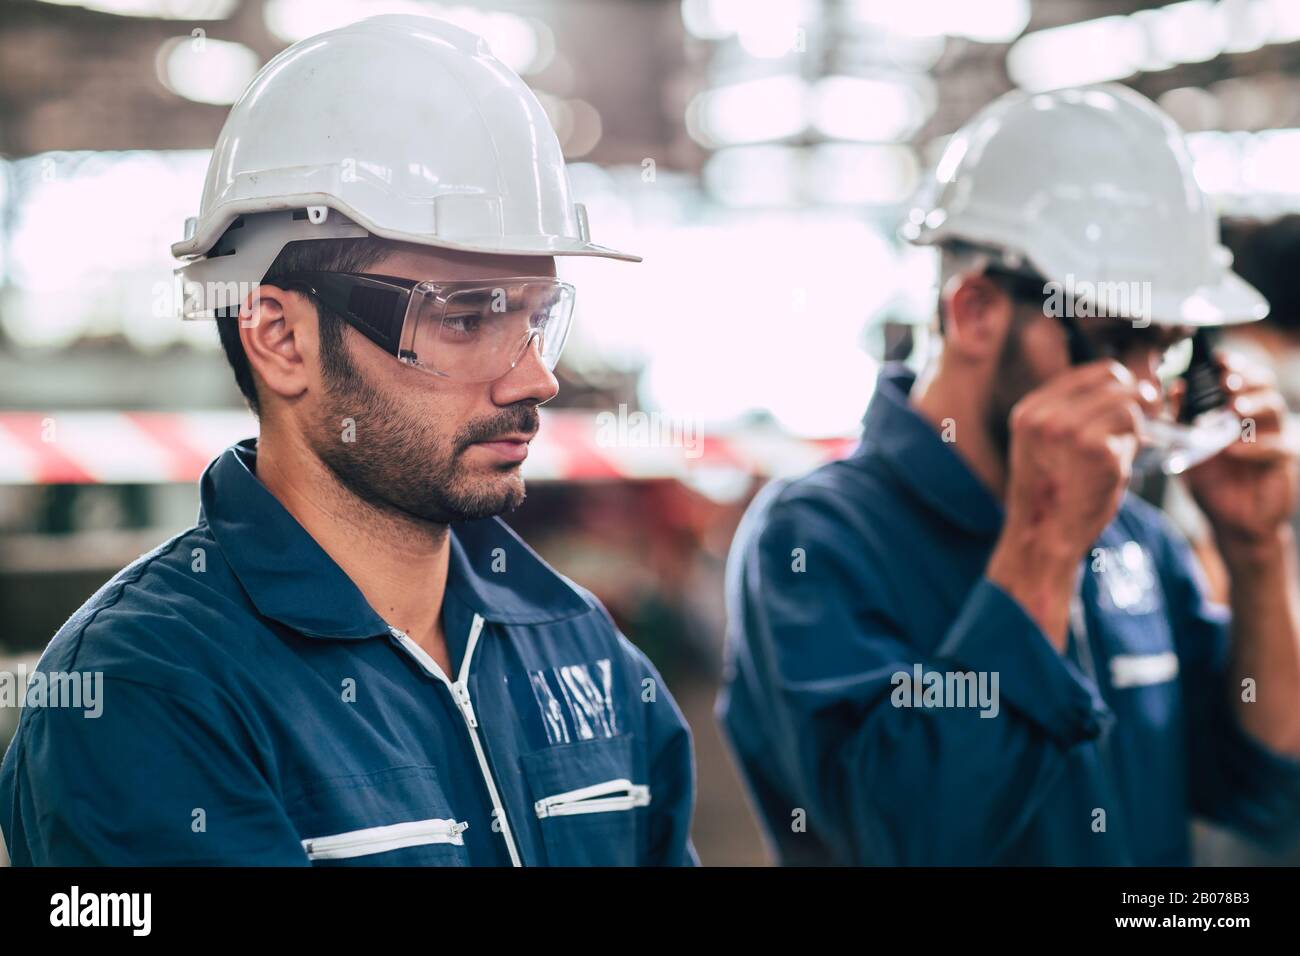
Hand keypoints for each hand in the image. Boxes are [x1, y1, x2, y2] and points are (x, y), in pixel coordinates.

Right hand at [1002, 360, 1150, 554]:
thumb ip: (1074, 413)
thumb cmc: (1053, 493)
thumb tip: (1134, 387)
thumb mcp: (1045, 443)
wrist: (1045, 536)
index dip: (1119, 383)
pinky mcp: (1098, 451)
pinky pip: (1135, 431)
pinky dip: (1133, 447)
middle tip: (1145, 416)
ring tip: (1120, 450)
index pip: (1092, 372)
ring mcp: (1071, 432)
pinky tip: (1116, 468)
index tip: (1132, 398)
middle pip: (1114, 378)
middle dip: (1136, 397)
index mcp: (1031, 410)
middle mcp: (1047, 416)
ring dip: (1135, 425)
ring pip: (1129, 402)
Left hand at [1184, 352, 1298, 553]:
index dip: (1233, 364)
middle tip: (1226, 381)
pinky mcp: (1284, 462)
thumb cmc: (1211, 481)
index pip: (1242, 377)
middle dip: (1245, 379)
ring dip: (1252, 405)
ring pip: (1274, 409)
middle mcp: (1259, 419)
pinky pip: (1276, 447)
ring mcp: (1275, 438)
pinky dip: (1253, 446)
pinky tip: (1232, 449)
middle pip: (1264, 385)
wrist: (1231, 521)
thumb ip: (1180, 420)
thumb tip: (1172, 389)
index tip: (1217, 359)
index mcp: (1237, 411)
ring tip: (1234, 409)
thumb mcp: (1188, 448)